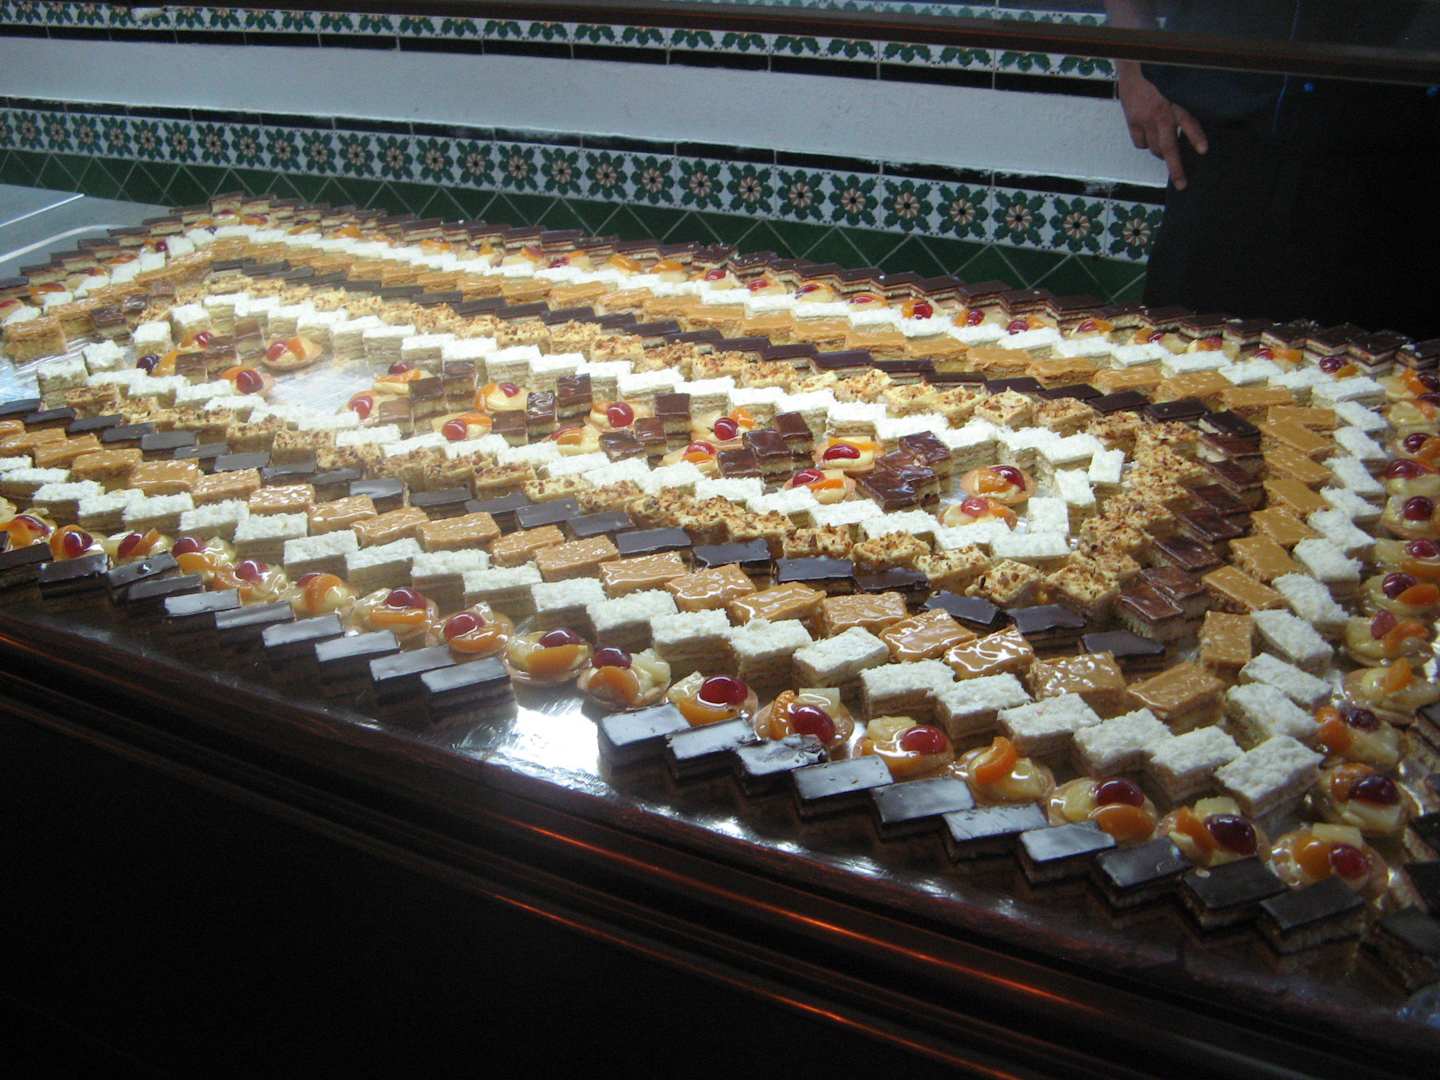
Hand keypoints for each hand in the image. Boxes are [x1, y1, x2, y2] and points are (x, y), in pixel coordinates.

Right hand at [1117, 60, 1208, 189]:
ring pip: (1153, 148)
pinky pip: (1139, 142)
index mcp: (1174, 102)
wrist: (1135, 62)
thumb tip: (1195, 122)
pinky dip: (1145, 144)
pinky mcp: (1132, 120)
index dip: (1196, 137)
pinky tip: (1149, 138)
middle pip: (1167, 148)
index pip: (1188, 122)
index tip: (1203, 151)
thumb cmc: (1161, 71)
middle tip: (1181, 183)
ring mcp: (1143, 119)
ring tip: (1167, 153)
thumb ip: (1186, 102)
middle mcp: (1159, 113)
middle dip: (1175, 168)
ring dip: (1161, 153)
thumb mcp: (1179, 85)